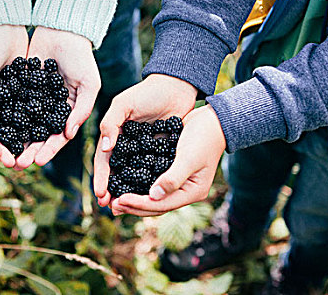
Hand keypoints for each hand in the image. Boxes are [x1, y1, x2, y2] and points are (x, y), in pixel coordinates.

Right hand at [0, 25, 28, 166]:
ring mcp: (7, 100)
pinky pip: (29, 113)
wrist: (2, 28)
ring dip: (23, 141)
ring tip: (33, 155)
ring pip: (16, 126)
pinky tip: (46, 135)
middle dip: (9, 149)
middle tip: (20, 163)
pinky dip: (35, 124)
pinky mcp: (22, 93)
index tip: (4, 156)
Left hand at [13, 26, 100, 169]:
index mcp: (68, 111)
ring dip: (15, 139)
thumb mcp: (89, 84)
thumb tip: (68, 134)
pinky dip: (4, 118)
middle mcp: (50, 109)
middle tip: (18, 164)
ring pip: (22, 124)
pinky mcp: (19, 87)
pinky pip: (11, 105)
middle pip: (38, 135)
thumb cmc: (81, 58)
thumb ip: (82, 109)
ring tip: (5, 152)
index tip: (38, 161)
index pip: (58, 136)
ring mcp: (34, 99)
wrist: (62, 30)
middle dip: (29, 150)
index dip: (49, 150)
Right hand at [94, 74, 197, 206]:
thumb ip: (111, 123)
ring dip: (129, 192)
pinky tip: (150, 198)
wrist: (177, 87)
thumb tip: (106, 148)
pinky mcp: (161, 153)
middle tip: (110, 207)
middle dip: (112, 191)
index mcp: (115, 134)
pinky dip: (150, 185)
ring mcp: (144, 151)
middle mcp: (127, 145)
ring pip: (134, 176)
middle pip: (118, 173)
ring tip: (126, 209)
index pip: (105, 160)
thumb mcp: (124, 104)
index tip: (101, 194)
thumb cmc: (148, 93)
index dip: (101, 177)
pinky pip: (153, 172)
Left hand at [110, 105, 225, 215]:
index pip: (161, 204)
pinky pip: (153, 182)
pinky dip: (139, 185)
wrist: (214, 120)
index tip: (119, 201)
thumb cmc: (203, 137)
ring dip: (135, 199)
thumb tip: (153, 195)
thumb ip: (172, 178)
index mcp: (192, 192)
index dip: (139, 204)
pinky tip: (125, 183)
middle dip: (134, 206)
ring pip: (153, 196)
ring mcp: (179, 182)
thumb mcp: (188, 158)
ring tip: (115, 201)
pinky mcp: (172, 171)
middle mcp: (185, 191)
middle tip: (113, 206)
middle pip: (156, 205)